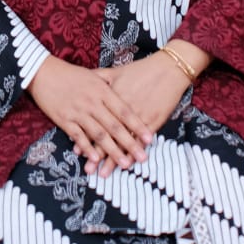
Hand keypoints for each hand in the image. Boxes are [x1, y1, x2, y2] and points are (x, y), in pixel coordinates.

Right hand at [28, 56, 154, 173]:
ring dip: (112, 150)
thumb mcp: (94, 75)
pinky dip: (87, 147)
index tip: (150, 138)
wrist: (43, 72)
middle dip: (130, 143)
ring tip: (125, 163)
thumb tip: (128, 94)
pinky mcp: (64, 120)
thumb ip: (110, 86)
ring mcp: (78, 112)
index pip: (124, 110)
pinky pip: (78, 136)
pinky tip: (95, 158)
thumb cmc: (71, 74)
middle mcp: (92, 102)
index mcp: (102, 91)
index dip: (137, 125)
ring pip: (98, 134)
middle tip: (143, 157)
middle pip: (114, 125)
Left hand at [86, 42, 209, 177]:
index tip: (77, 150)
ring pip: (123, 142)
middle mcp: (121, 110)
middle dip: (97, 154)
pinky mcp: (152, 122)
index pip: (96, 121)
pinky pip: (140, 140)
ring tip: (104, 174)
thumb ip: (99, 77)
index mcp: (110, 97)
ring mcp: (137, 117)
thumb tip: (84, 79)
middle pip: (107, 135)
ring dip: (113, 159)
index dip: (86, 136)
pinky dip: (133, 152)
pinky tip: (127, 164)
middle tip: (87, 169)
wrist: (167, 69)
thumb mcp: (115, 71)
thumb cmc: (140, 70)